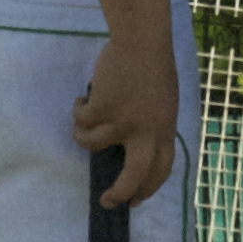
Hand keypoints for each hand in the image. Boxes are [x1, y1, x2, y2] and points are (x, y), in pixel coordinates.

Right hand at [73, 27, 182, 209]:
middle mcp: (145, 131)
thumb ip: (153, 125)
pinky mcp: (101, 109)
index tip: (136, 199)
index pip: (161, 169)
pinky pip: (80, 121)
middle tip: (107, 201)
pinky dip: (77, 111)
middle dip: (120, 193)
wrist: (142, 40)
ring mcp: (122, 121)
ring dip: (82, 136)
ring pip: (91, 145)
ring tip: (82, 121)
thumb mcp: (163, 102)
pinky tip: (83, 98)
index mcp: (165, 129)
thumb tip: (134, 147)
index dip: (148, 188)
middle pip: (134, 176)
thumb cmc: (154, 66)